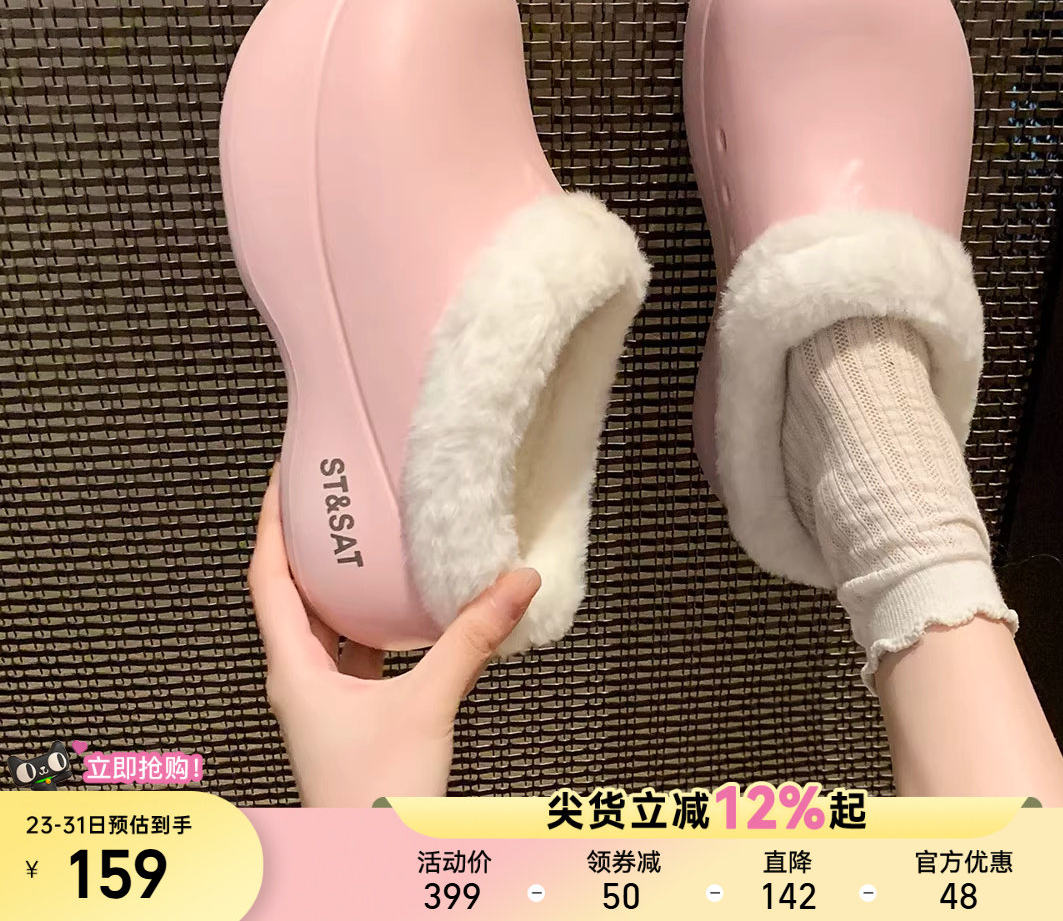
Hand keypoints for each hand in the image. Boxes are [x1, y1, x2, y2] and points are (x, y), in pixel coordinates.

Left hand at [248, 469, 540, 804]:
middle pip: (288, 594)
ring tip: (365, 539)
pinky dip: (370, 622)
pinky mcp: (349, 716)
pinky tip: (403, 610)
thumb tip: (514, 582)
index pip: (266, 578)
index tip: (285, 477)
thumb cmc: (373, 798)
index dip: (272, 523)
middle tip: (330, 496)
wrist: (370, 866)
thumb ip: (471, 640)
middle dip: (305, 542)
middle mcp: (298, 679)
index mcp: (293, 669)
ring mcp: (321, 700)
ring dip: (336, 582)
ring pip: (321, 625)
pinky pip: (352, 652)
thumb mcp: (428, 705)